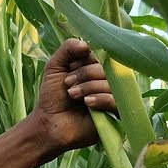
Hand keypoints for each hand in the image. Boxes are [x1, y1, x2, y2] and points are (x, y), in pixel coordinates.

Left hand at [30, 38, 116, 152]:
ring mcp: (111, 97)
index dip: (87, 59)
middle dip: (85, 74)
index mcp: (94, 69)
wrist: (50, 124)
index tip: (70, 67)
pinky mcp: (115, 113)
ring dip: (89, 87)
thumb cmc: (52, 97)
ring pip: (111, 83)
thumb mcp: (55, 67)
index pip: (101, 55)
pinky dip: (101, 98)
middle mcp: (105, 81)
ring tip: (73, 95)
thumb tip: (86, 44)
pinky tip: (88, 103)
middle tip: (67, 85)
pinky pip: (117, 100)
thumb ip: (67, 49)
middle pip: (107, 68)